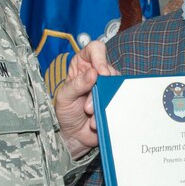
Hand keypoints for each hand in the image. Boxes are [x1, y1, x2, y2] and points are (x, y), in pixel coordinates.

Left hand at [55, 41, 118, 158]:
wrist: (73, 135)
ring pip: (115, 86)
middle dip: (99, 89)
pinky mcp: (115, 101)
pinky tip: (96, 120)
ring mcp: (108, 87)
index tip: (100, 73)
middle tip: (87, 106)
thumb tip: (94, 72)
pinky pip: (119, 101)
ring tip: (89, 114)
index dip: (100, 58)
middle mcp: (97, 73)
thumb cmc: (65, 112)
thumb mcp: (65, 97)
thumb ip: (77, 84)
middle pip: (109, 70)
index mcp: (82, 65)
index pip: (95, 49)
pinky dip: (108, 112)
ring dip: (102, 102)